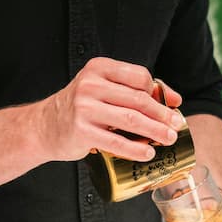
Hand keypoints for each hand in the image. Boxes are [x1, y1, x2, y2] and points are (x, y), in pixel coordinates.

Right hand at [34, 57, 185, 162]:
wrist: (44, 126)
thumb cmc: (81, 107)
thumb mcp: (104, 90)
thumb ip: (136, 91)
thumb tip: (175, 100)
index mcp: (99, 68)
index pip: (138, 75)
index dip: (158, 91)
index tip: (171, 106)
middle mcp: (90, 84)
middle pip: (138, 99)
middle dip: (162, 114)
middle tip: (176, 126)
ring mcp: (84, 107)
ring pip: (131, 119)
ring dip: (155, 131)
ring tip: (169, 139)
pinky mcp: (81, 131)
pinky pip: (115, 141)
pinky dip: (135, 148)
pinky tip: (147, 152)